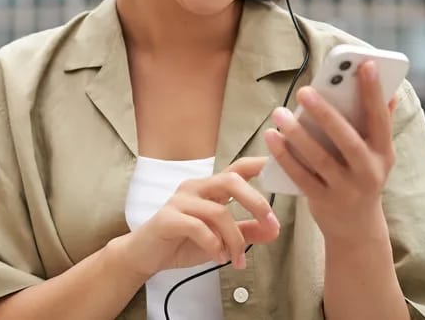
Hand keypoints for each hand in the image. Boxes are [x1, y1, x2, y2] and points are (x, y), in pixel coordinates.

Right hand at [118, 157, 280, 278]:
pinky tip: (218, 257)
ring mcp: (180, 201)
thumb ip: (247, 232)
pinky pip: (197, 227)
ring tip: (237, 259)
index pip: (237, 169)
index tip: (279, 166)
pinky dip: (213, 244)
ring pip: (218, 211)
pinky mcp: (168, 218)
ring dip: (235, 239)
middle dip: (255, 201)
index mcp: (210, 189)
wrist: (145, 254)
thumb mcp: (221, 238)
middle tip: (269, 223)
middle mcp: (196, 188)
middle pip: (230, 180)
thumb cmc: (182, 241)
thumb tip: (274, 229)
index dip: (258, 164)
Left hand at [264, 61, 397, 242]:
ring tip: (279, 112)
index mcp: (384, 154)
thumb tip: (390, 92)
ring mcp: (346, 189)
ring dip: (298, 134)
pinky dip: (285, 156)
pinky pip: (301, 176)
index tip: (364, 64)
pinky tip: (271, 136)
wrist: (357, 229)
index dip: (374, 92)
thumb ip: (379, 124)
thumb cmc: (363, 177)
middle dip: (326, 114)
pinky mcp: (323, 202)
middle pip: (347, 140)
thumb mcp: (378, 155)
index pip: (380, 118)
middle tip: (304, 91)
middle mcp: (369, 172)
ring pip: (320, 159)